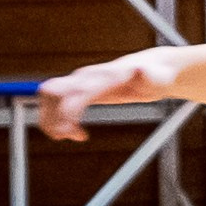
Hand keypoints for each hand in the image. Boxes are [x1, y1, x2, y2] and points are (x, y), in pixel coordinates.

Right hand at [39, 47, 183, 141]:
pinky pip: (58, 102)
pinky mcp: (83, 90)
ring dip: (50, 119)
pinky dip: (58, 118)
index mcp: (99, 77)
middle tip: (65, 137)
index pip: (70, 93)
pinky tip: (78, 133)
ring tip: (71, 136)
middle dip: (50, 116)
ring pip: (50, 97)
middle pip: (51, 92)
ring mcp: (82, 82)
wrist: (154, 68)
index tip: (75, 135)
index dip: (66, 115)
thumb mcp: (155, 78)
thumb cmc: (156, 74)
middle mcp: (86, 77)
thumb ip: (146, 76)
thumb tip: (139, 70)